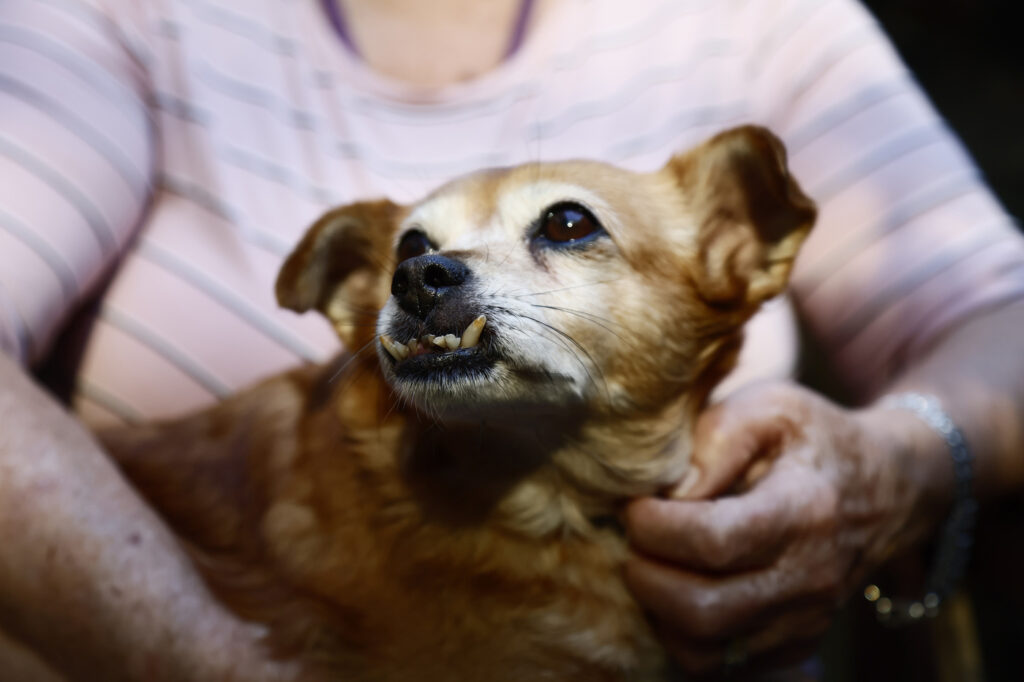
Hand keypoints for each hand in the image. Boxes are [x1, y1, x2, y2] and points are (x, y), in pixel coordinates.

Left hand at [623, 382, 952, 676]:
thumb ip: (715, 438)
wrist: (886, 489)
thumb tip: (670, 492)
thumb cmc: (814, 440)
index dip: (656, 527)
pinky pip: (719, 665)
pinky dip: (681, 634)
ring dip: (658, 609)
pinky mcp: (796, 644)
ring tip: (652, 563)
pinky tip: (676, 589)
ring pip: (705, 648)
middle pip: (703, 608)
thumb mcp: (770, 407)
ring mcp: (806, 619)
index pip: (713, 541)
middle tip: (634, 539)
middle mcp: (810, 578)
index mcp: (804, 511)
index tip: (635, 505)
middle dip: (646, 575)